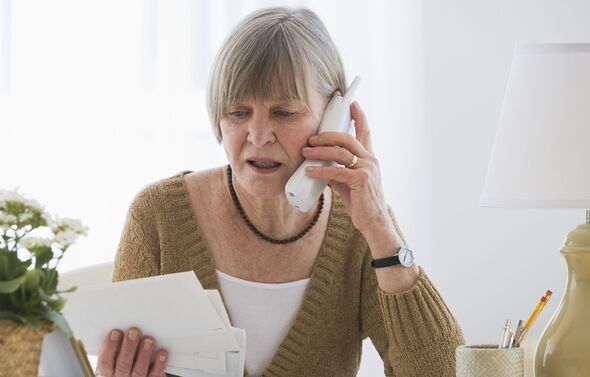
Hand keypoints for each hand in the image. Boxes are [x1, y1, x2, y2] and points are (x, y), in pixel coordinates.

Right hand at [97, 327, 168, 376]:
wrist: (136, 375)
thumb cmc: (125, 357)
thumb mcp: (117, 353)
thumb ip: (118, 343)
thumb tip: (123, 322)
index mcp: (108, 371)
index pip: (105, 361)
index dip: (109, 347)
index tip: (115, 332)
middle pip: (123, 365)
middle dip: (129, 347)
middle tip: (134, 331)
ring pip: (139, 370)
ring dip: (144, 354)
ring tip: (149, 340)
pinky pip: (155, 374)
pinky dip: (159, 364)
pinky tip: (162, 353)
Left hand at [302, 100, 389, 234]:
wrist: (374, 223)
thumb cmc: (362, 204)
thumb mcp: (348, 185)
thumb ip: (338, 173)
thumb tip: (321, 168)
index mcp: (369, 159)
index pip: (365, 132)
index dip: (359, 117)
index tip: (352, 104)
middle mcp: (370, 160)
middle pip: (347, 138)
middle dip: (327, 135)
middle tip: (311, 138)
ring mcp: (367, 169)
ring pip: (341, 152)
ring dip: (320, 150)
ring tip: (305, 152)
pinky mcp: (361, 180)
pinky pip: (336, 171)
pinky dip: (320, 170)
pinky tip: (309, 171)